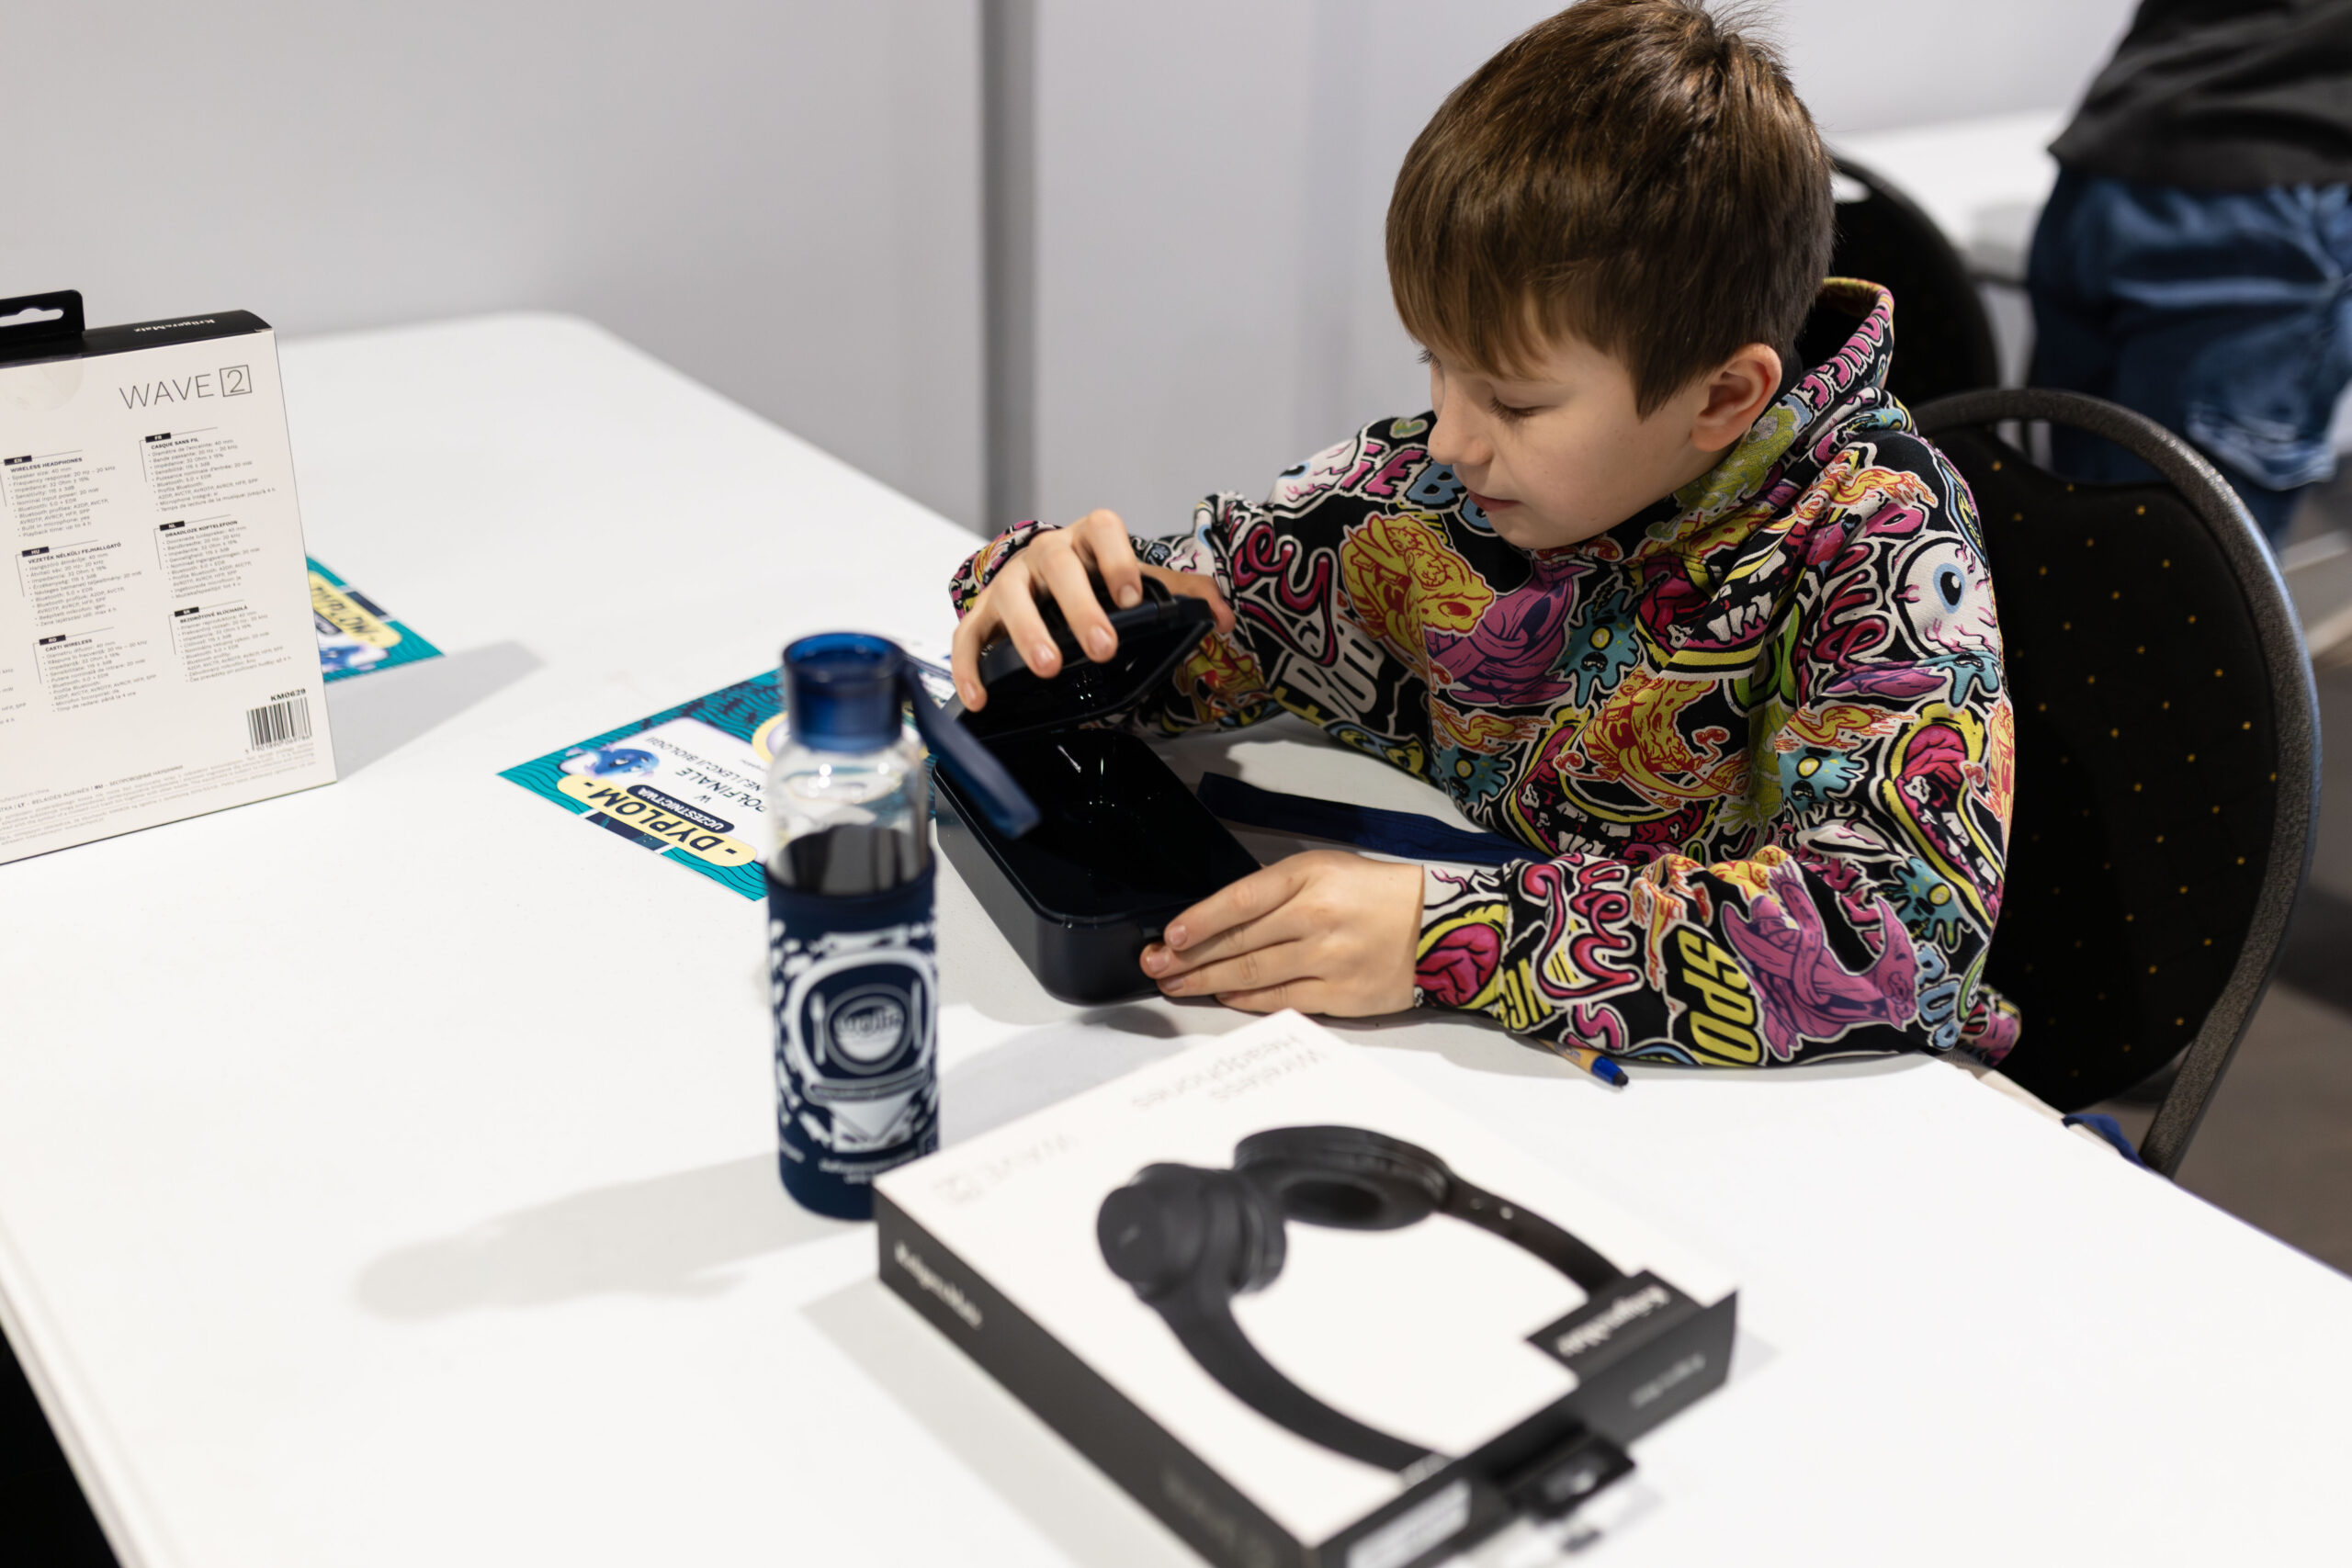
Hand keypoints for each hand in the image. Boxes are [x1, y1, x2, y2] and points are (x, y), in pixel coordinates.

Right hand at [951, 509, 1233, 708]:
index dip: (1118, 559)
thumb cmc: (1095, 584)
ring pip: (1010, 596)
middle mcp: (1045, 554)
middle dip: (1080, 606)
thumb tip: (1223, 617)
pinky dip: (970, 667)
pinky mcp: (981, 615)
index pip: (1102, 529)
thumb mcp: (1136, 584)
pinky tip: (982, 697)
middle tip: (1102, 647)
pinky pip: (967, 636)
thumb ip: (1183, 596)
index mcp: (1088, 541)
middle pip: (1056, 562)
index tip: (1132, 596)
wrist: (1044, 585)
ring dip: (1028, 632)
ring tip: (1047, 667)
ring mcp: (1010, 582)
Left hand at [1140, 851, 1422, 1015]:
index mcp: (1310, 877)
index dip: (1200, 920)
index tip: (1169, 935)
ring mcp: (1328, 958)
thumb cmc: (1374, 894)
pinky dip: (1247, 1000)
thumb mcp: (1325, 869)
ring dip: (1207, 981)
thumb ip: (1275, 889)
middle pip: (1238, 942)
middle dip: (1189, 957)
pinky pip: (1281, 1000)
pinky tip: (1224, 996)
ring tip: (1177, 984)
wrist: (1438, 926)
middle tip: (1156, 966)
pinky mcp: (1340, 994)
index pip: (1241, 900)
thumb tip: (1219, 915)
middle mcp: (1316, 917)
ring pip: (1253, 974)